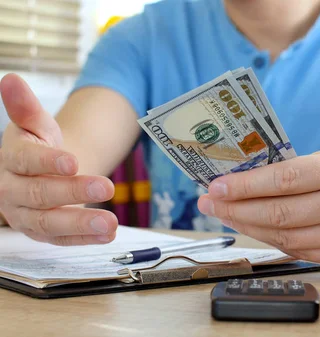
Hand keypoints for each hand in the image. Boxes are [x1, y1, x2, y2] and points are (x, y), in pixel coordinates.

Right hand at [0, 74, 117, 244]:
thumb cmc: (39, 144)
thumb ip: (26, 107)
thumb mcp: (36, 124)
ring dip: (81, 223)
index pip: (25, 161)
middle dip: (73, 191)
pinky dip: (85, 239)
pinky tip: (109, 235)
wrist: (43, 170)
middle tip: (108, 186)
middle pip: (39, 194)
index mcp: (9, 160)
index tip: (74, 161)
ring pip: (49, 224)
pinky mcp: (43, 233)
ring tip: (111, 223)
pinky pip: (63, 240)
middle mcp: (12, 191)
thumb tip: (12, 79)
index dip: (48, 162)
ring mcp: (26, 216)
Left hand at [197, 146, 319, 263]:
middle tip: (211, 203)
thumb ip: (301, 170)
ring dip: (250, 228)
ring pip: (287, 237)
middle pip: (281, 213)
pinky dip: (276, 242)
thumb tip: (250, 181)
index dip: (245, 186)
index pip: (284, 180)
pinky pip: (304, 251)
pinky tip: (258, 230)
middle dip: (237, 210)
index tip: (217, 186)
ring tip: (228, 217)